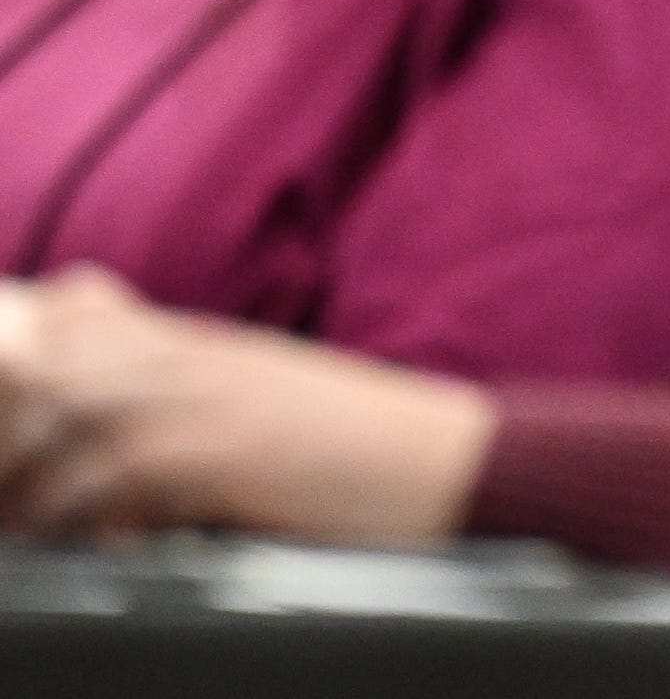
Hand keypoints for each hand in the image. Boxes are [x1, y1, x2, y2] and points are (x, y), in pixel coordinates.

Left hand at [0, 269, 492, 547]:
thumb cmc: (362, 443)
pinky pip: (109, 475)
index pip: (78, 310)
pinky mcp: (221, 453)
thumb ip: (193, 396)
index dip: (26, 346)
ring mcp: (207, 401)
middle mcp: (196, 359)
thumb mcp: (270, 397)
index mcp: (205, 340)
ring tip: (24, 518)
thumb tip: (116, 452)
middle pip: (51, 359)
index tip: (15, 402)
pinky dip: (76, 514)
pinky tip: (84, 538)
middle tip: (10, 478)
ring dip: (25, 471)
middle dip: (10, 418)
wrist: (447, 461)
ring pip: (63, 410)